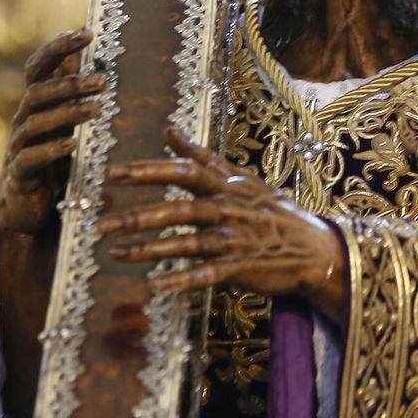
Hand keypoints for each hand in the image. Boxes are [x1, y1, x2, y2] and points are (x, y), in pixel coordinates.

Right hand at [0, 27, 103, 235]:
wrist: (26, 202)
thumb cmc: (51, 154)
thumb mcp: (63, 120)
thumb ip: (70, 90)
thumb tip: (89, 53)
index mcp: (35, 102)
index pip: (39, 67)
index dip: (59, 47)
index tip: (86, 32)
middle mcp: (23, 118)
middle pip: (38, 92)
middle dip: (70, 83)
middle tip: (103, 80)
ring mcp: (18, 145)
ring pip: (36, 122)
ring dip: (68, 114)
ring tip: (97, 109)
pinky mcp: (20, 172)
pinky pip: (31, 157)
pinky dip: (52, 150)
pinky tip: (73, 146)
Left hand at [99, 127, 346, 324]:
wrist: (314, 247)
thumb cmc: (272, 211)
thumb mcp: (240, 179)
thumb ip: (202, 158)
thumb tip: (169, 131)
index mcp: (227, 186)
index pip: (183, 172)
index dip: (148, 172)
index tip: (113, 174)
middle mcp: (229, 209)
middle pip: (180, 210)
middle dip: (139, 216)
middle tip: (103, 223)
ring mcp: (235, 240)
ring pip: (188, 243)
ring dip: (150, 249)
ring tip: (117, 253)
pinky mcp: (240, 268)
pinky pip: (206, 275)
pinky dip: (181, 281)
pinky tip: (155, 285)